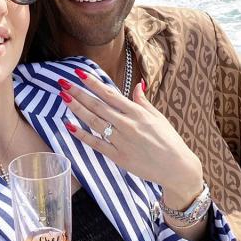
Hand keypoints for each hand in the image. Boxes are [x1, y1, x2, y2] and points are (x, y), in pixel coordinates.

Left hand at [59, 70, 203, 209]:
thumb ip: (143, 102)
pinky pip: (96, 144)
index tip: (79, 73)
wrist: (177, 167)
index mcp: (137, 112)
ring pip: (94, 122)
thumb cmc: (169, 140)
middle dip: (79, 92)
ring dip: (77, 109)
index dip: (93, 83)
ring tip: (64, 97)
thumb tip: (138, 85)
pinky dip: (82, 135)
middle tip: (63, 82)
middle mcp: (127, 124)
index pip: (110, 94)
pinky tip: (69, 125)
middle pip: (97, 105)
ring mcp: (121, 141)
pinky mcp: (118, 156)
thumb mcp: (158, 117)